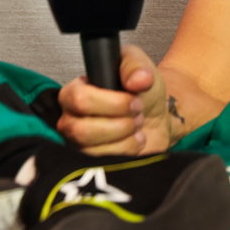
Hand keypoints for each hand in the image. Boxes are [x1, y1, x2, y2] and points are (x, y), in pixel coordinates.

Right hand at [56, 44, 170, 155]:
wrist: (158, 118)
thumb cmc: (142, 93)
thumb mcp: (139, 67)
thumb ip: (135, 66)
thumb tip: (139, 79)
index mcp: (74, 92)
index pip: (79, 99)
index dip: (112, 103)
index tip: (133, 100)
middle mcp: (71, 118)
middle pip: (82, 130)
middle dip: (121, 123)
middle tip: (136, 115)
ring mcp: (80, 143)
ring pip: (94, 150)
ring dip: (126, 138)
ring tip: (136, 127)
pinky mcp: (94, 161)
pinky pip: (106, 163)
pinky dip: (129, 152)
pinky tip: (134, 141)